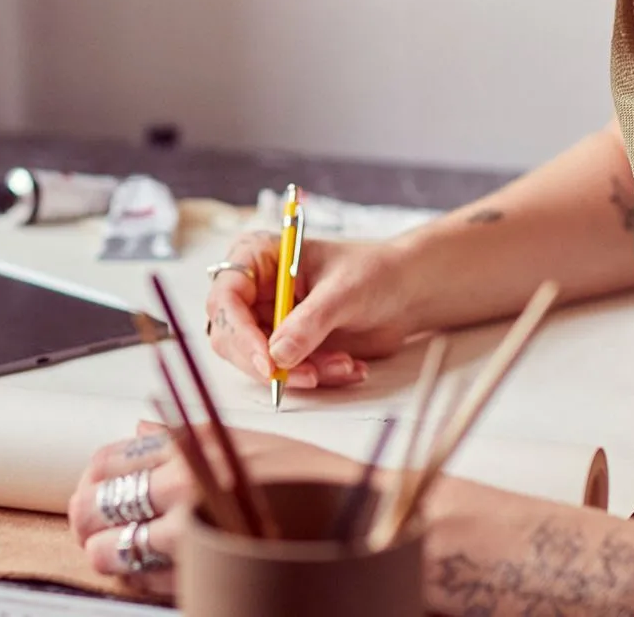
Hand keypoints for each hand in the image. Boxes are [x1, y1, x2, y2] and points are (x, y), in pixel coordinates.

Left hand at [68, 424, 356, 596]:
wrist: (354, 520)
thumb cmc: (304, 479)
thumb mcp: (243, 439)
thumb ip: (184, 437)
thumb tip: (139, 430)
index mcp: (194, 443)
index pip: (111, 458)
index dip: (92, 479)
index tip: (92, 489)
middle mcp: (188, 482)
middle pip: (103, 502)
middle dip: (86, 520)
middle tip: (88, 528)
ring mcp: (194, 530)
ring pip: (118, 549)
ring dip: (105, 554)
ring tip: (107, 554)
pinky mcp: (206, 571)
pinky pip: (148, 582)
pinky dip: (134, 579)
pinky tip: (138, 573)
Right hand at [206, 232, 412, 389]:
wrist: (406, 290)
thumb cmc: (374, 272)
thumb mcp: (344, 291)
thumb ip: (309, 322)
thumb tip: (277, 354)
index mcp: (259, 257)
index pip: (227, 298)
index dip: (239, 332)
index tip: (267, 362)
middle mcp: (256, 290)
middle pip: (231, 337)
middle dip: (269, 362)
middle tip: (309, 376)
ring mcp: (269, 320)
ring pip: (259, 362)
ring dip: (302, 372)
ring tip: (344, 364)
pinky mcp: (287, 345)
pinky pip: (287, 373)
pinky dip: (318, 376)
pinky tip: (350, 366)